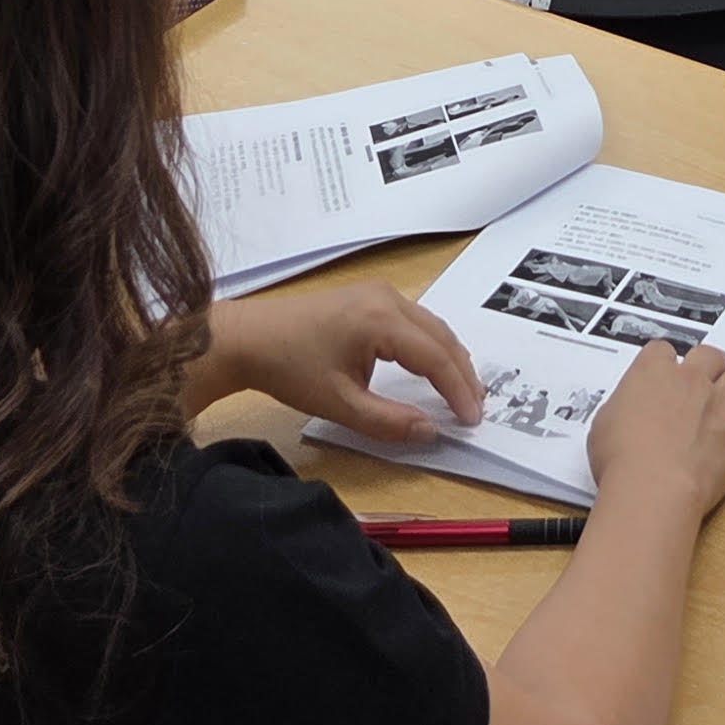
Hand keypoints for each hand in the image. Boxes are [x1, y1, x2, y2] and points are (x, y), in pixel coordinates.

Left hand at [198, 281, 483, 443]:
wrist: (248, 338)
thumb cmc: (290, 369)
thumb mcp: (339, 404)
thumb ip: (389, 421)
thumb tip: (431, 431)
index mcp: (382, 319)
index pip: (436, 357)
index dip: (458, 390)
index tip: (472, 421)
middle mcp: (387, 298)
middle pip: (440, 335)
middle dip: (462, 373)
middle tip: (476, 408)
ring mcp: (377, 292)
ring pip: (429, 325)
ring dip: (448, 357)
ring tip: (462, 392)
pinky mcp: (367, 297)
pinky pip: (413, 320)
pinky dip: (430, 345)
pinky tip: (432, 366)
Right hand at [582, 340, 724, 525]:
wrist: (652, 489)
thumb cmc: (620, 461)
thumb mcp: (604, 424)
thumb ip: (624, 407)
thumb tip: (630, 410)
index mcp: (652, 372)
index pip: (662, 350)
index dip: (665, 363)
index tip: (664, 377)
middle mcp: (690, 379)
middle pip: (710, 354)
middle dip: (710, 366)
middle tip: (706, 382)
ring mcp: (719, 404)